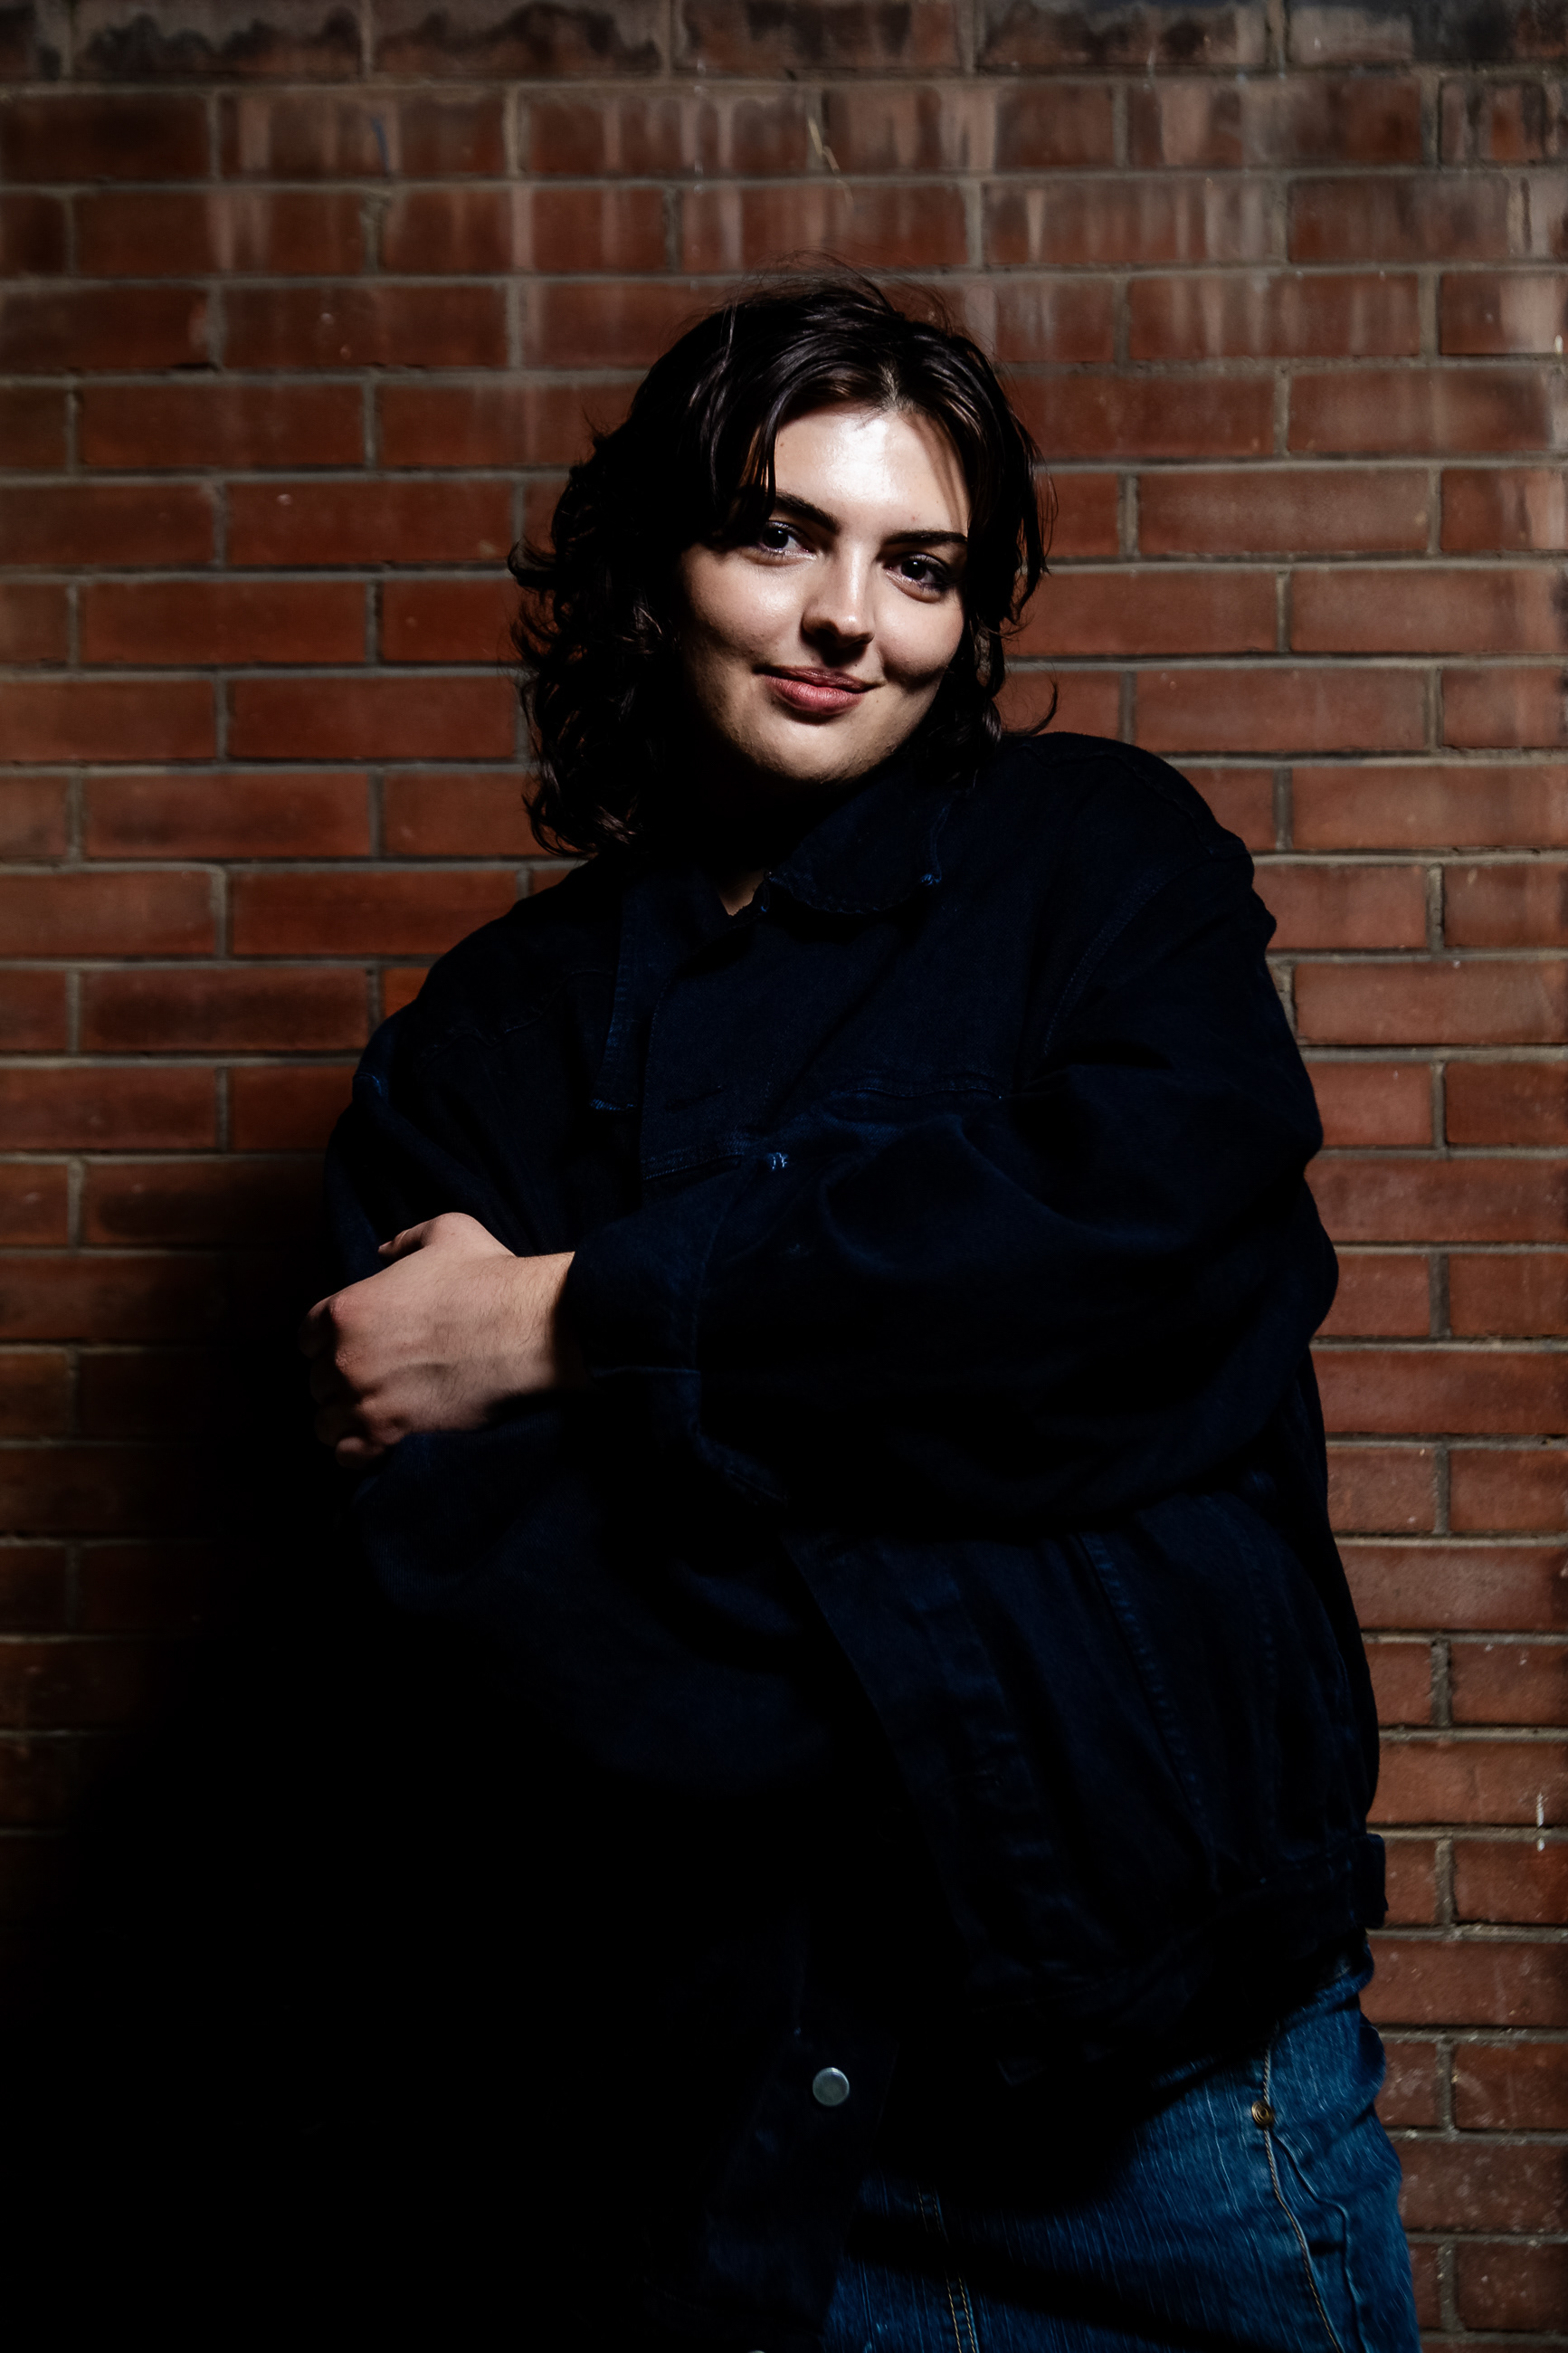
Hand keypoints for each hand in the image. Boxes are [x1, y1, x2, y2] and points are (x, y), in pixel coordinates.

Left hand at [299, 1212, 579, 1467]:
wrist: (526, 1328)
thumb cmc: (489, 1278)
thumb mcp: (447, 1232)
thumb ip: (405, 1240)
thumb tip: (384, 1251)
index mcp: (348, 1308)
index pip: (307, 1335)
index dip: (329, 1342)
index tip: (353, 1347)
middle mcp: (346, 1355)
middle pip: (316, 1380)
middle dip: (339, 1381)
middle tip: (372, 1381)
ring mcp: (364, 1396)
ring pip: (324, 1421)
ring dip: (344, 1418)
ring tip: (372, 1414)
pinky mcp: (389, 1431)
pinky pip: (347, 1454)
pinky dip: (357, 1451)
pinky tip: (377, 1441)